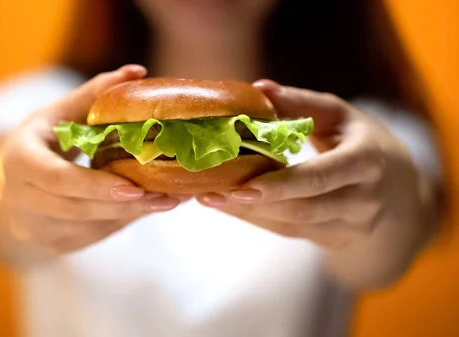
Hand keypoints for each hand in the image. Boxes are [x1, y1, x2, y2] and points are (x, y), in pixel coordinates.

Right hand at [0, 65, 180, 254]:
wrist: (5, 188)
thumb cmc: (38, 143)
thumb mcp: (57, 115)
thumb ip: (93, 95)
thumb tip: (137, 72)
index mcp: (18, 162)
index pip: (57, 179)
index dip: (96, 185)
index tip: (136, 187)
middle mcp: (20, 200)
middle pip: (78, 209)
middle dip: (125, 205)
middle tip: (168, 197)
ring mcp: (35, 228)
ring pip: (90, 227)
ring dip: (130, 215)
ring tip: (168, 201)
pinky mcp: (52, 244)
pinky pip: (93, 235)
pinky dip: (121, 221)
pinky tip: (147, 208)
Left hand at [197, 80, 435, 251]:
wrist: (397, 188)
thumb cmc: (360, 141)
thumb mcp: (339, 116)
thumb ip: (301, 103)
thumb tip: (258, 88)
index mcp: (367, 161)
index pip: (322, 177)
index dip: (283, 184)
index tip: (242, 185)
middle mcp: (363, 200)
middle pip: (303, 208)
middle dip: (255, 204)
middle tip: (211, 193)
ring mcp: (351, 226)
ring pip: (292, 225)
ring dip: (248, 213)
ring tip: (210, 198)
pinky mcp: (335, 240)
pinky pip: (290, 231)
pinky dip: (257, 218)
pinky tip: (228, 205)